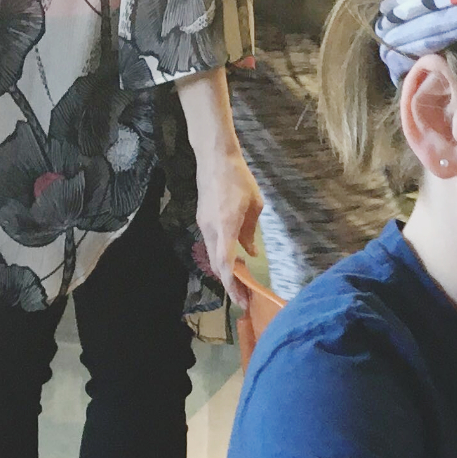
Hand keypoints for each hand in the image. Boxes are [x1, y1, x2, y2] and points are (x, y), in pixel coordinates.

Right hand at [193, 133, 263, 308]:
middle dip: (229, 284)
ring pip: (212, 256)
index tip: (241, 299)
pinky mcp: (202, 220)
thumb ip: (251, 232)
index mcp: (226, 226)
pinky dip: (221, 257)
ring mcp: (204, 224)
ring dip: (225, 271)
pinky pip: (211, 244)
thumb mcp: (254, 207)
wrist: (215, 159)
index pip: (225, 263)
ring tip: (240, 283)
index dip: (232, 284)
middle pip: (217, 265)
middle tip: (244, 298)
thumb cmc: (239, 179)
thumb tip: (250, 253)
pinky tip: (233, 261)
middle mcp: (211, 229)